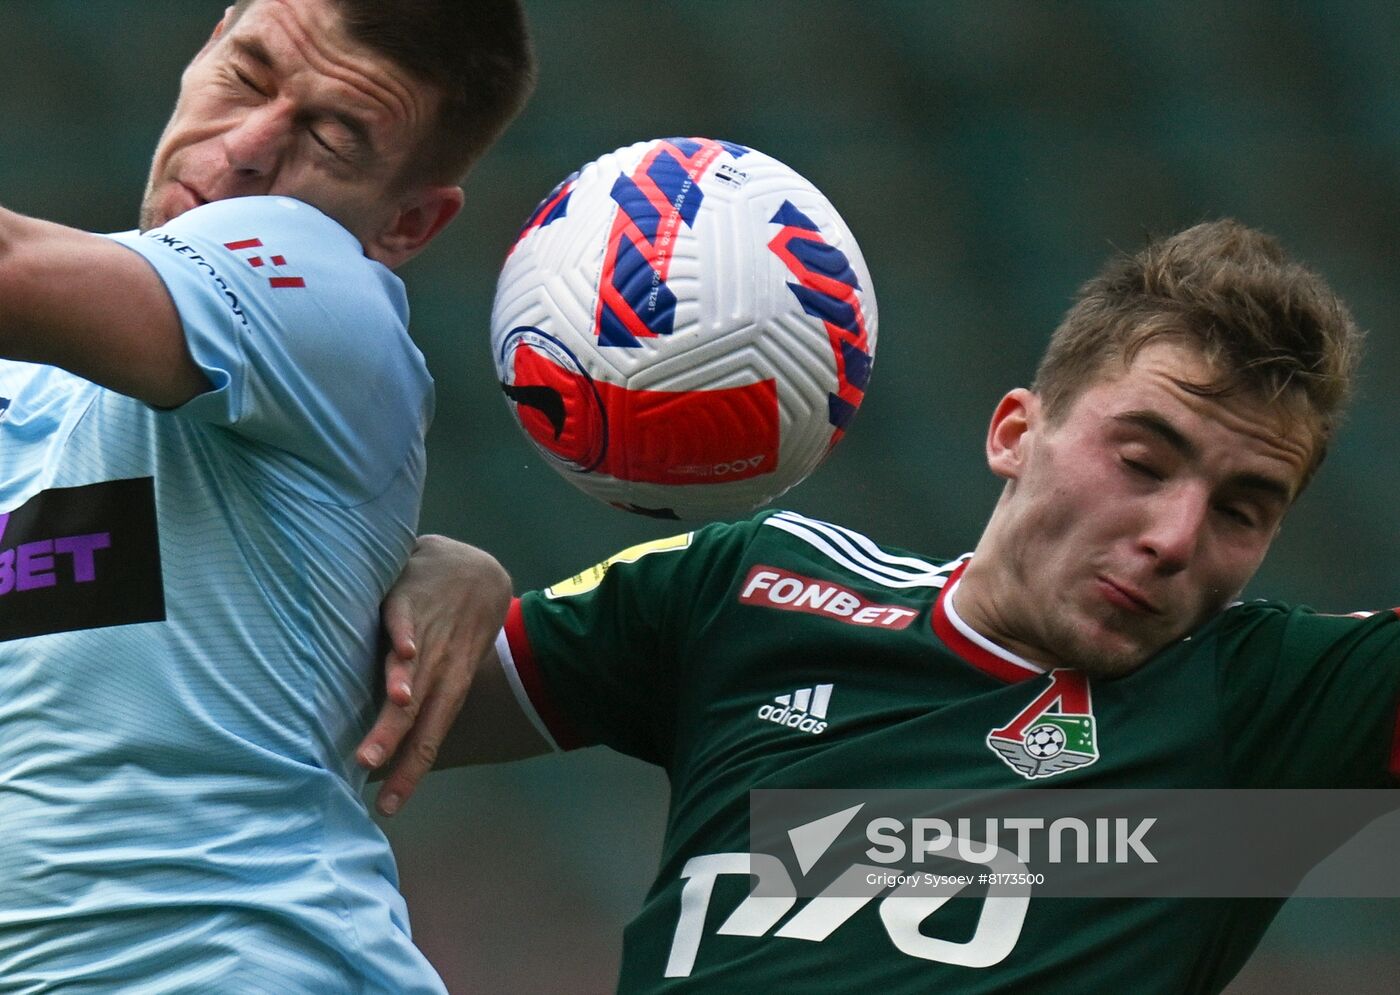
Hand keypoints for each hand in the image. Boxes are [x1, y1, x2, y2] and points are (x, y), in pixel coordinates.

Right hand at [356, 535, 511, 814]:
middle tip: (367, 763)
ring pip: (413, 665)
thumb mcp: (441, 674)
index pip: (429, 736)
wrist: (476, 572)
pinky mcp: (410, 599)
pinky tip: (404, 649)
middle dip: (394, 736)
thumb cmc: (449, 633)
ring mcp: (426, 632)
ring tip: (395, 705)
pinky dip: (408, 632)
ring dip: (403, 684)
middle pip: (417, 708)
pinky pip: (407, 618)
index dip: (410, 770)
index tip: (387, 806)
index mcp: (446, 687)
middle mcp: (438, 665)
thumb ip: (415, 708)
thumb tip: (385, 754)